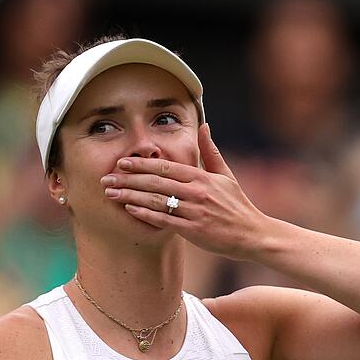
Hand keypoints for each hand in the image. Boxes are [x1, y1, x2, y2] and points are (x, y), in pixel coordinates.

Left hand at [100, 123, 267, 259]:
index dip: (141, 164)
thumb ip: (210, 150)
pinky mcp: (194, 230)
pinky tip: (130, 210)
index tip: (122, 162)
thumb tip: (204, 125)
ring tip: (110, 194)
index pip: (166, 167)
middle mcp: (197, 192)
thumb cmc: (237, 205)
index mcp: (202, 177)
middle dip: (129, 179)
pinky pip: (165, 220)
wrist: (253, 234)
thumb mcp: (225, 174)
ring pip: (157, 200)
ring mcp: (195, 211)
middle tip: (106, 178)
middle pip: (156, 182)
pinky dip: (146, 214)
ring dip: (131, 196)